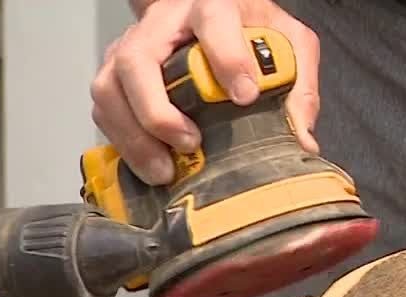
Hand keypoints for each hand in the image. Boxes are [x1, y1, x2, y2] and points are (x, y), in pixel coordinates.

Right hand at [92, 0, 320, 185]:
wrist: (210, 14)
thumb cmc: (248, 28)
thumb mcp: (287, 42)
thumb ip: (299, 83)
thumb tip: (301, 139)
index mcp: (209, 5)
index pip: (212, 22)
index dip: (226, 58)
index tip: (246, 96)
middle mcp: (161, 24)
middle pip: (136, 61)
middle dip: (157, 111)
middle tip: (189, 145)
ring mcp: (130, 47)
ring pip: (108, 89)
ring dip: (133, 136)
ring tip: (165, 170)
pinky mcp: (115, 74)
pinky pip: (104, 109)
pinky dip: (122, 142)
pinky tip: (150, 164)